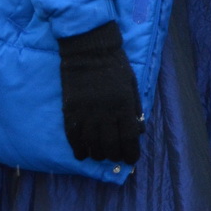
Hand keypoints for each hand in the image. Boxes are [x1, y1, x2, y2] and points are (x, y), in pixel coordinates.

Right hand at [58, 21, 143, 165]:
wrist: (89, 51)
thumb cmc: (115, 66)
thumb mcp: (132, 85)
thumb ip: (135, 109)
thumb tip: (139, 131)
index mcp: (124, 105)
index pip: (129, 138)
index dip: (131, 153)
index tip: (131, 160)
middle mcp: (106, 112)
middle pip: (110, 145)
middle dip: (114, 156)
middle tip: (115, 158)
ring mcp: (87, 113)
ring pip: (91, 144)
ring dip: (96, 154)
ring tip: (99, 155)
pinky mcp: (71, 111)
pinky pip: (73, 136)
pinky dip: (78, 148)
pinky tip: (81, 153)